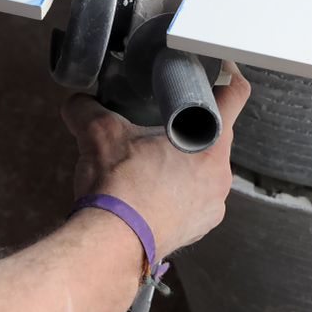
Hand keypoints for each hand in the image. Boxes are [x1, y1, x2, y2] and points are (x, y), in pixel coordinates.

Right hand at [61, 62, 250, 258]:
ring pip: (204, 169)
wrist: (110, 245)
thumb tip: (76, 102)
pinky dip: (178, 190)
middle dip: (192, 124)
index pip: (235, 95)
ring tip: (152, 159)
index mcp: (211, 143)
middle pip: (216, 134)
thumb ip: (87, 108)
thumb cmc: (117, 187)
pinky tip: (152, 189)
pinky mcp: (199, 227)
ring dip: (184, 160)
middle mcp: (220, 175)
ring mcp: (213, 205)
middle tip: (165, 117)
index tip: (219, 66)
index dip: (228, 74)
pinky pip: (195, 198)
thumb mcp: (98, 133)